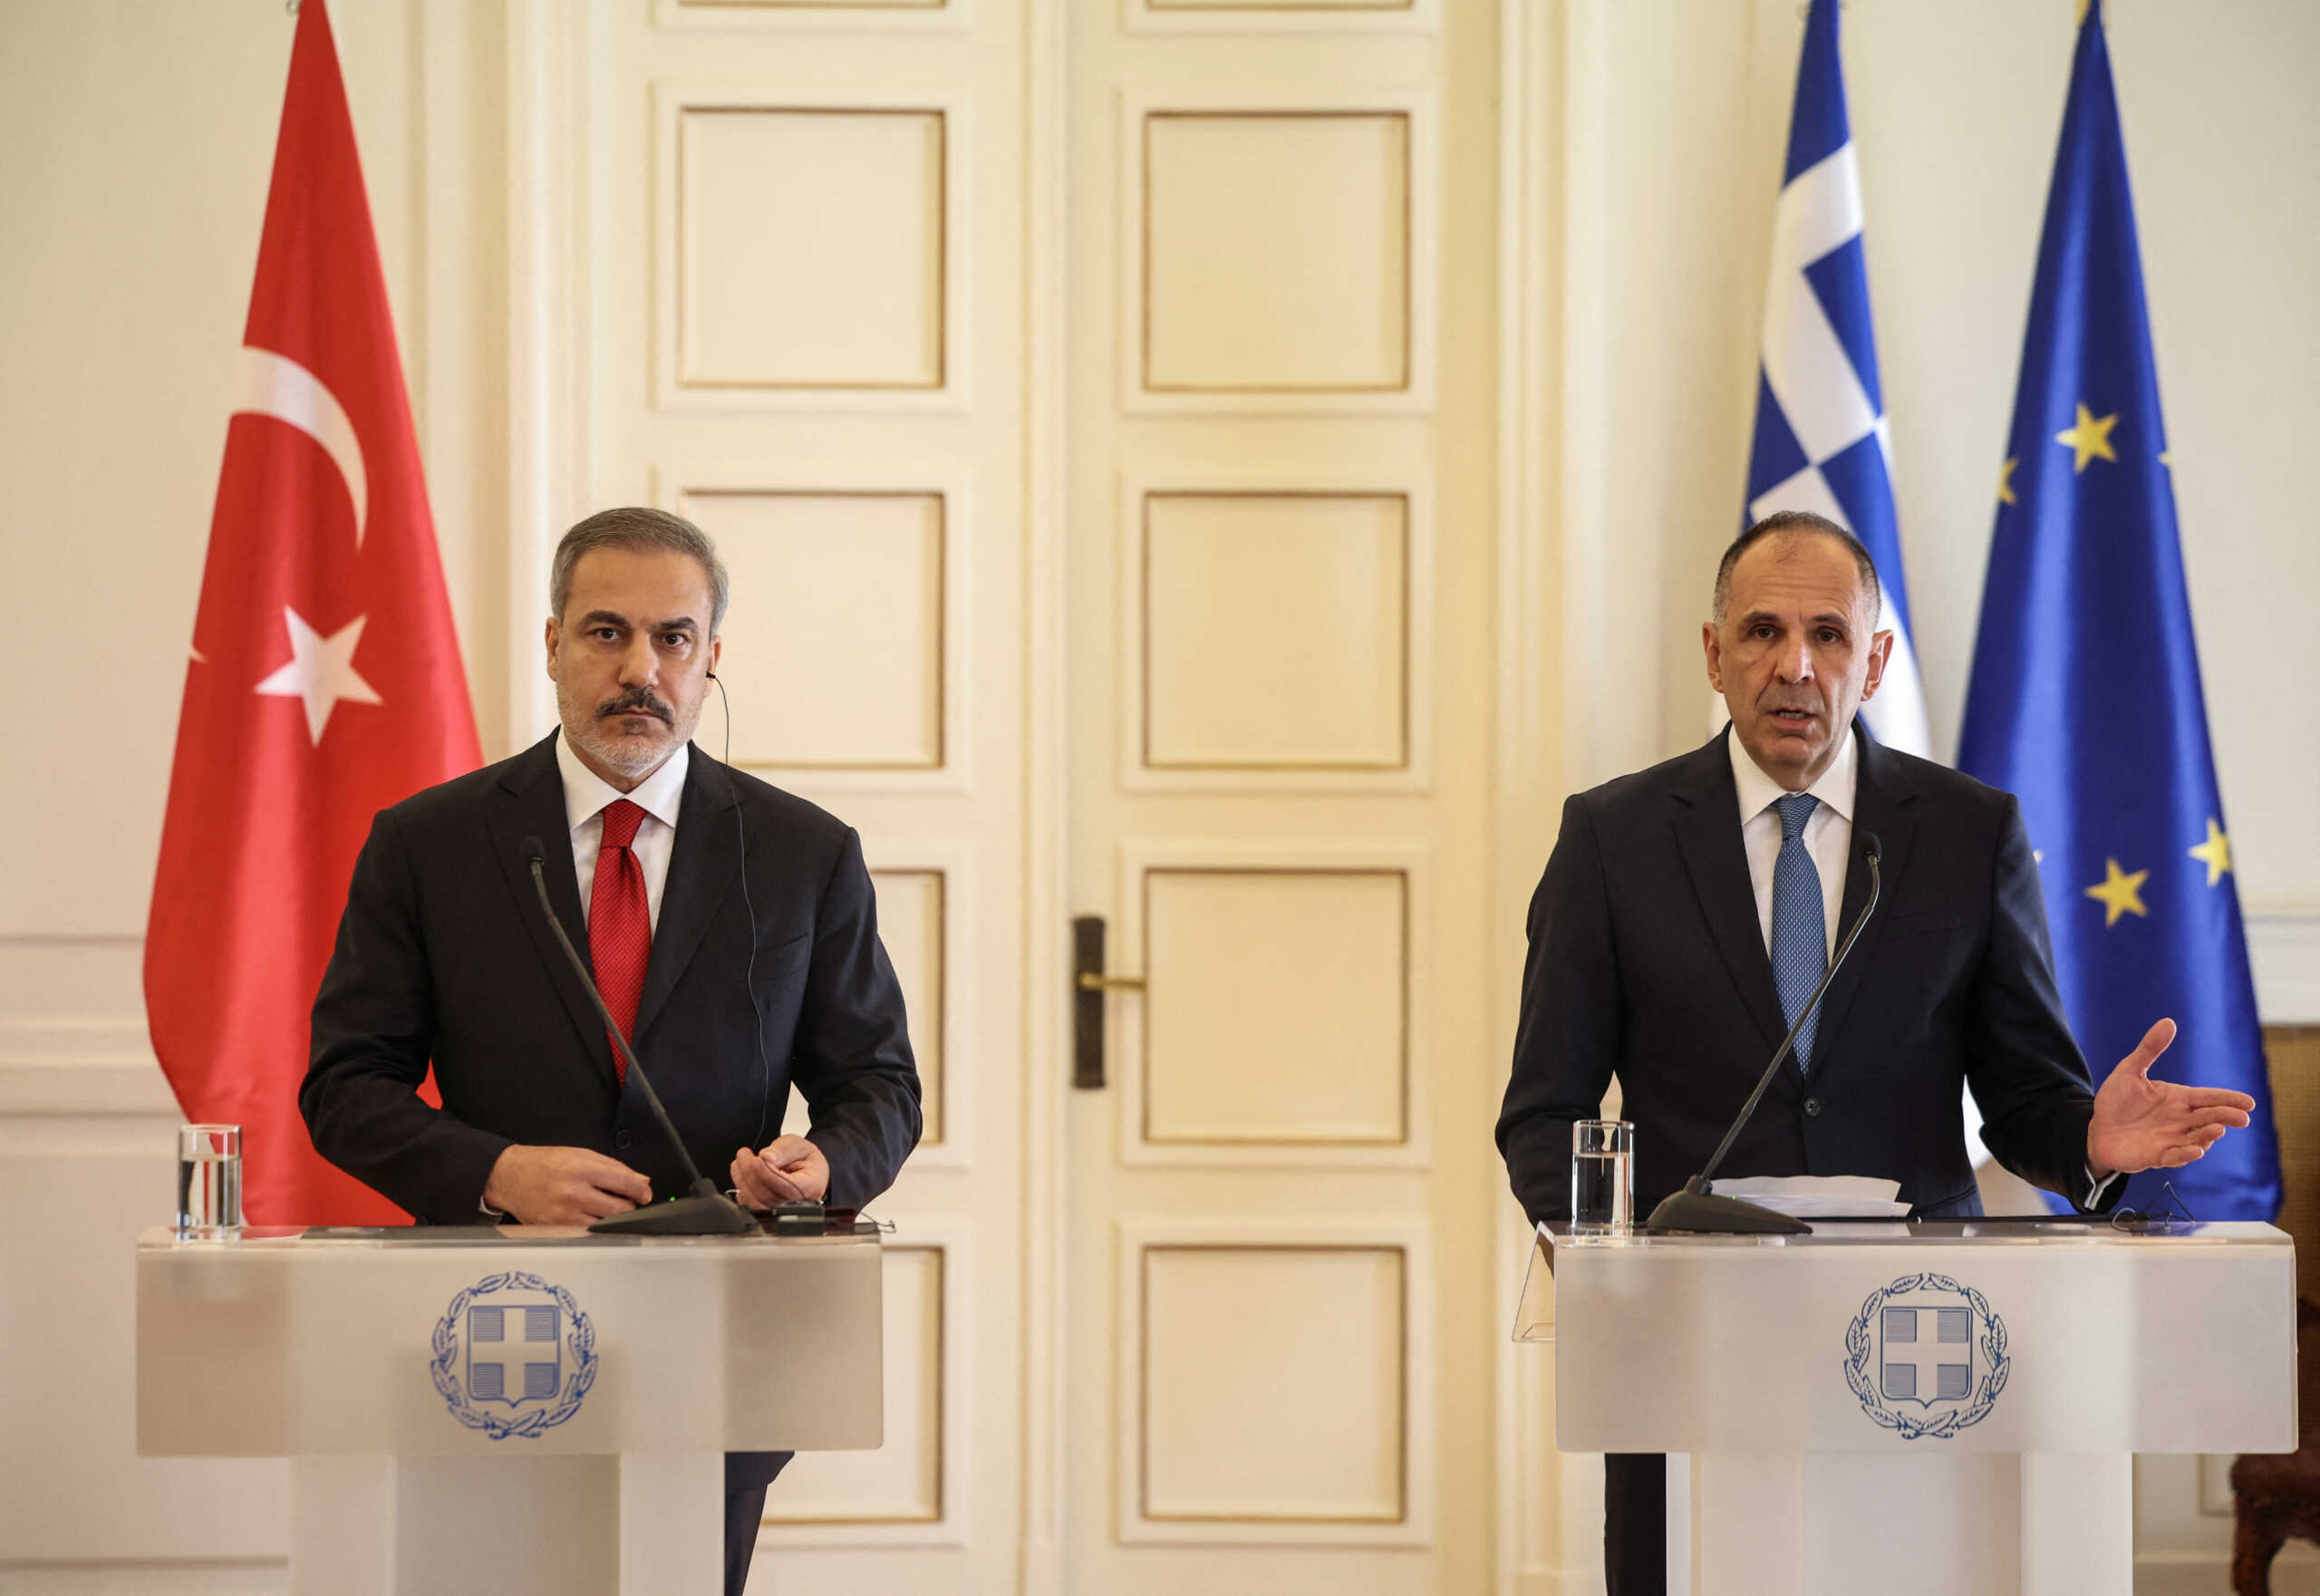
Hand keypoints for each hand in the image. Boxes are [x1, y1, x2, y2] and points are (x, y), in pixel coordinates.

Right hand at [483, 1145, 651, 1224]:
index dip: (641, 1190)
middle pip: (619, 1209)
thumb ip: (613, 1168)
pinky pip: (587, 1233)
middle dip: (629, 1206)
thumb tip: (640, 1181)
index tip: (645, 1194)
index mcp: (581, 1169)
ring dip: (612, 1218)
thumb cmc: (544, 1164)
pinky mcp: (556, 1230)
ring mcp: (563, 1215)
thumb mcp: (580, 1155)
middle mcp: (573, 1193)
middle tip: (626, 1200)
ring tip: (603, 1206)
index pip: (624, 1182)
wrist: (510, 1177)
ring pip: (605, 1225)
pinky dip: (594, 1227)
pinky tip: (589, 1216)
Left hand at [730, 1134, 829, 1208]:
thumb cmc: (804, 1157)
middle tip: (744, 1154)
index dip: (768, 1174)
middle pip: (769, 1196)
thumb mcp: (798, 1145)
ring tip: (740, 1162)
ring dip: (743, 1181)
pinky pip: (751, 1207)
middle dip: (751, 1173)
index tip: (756, 1159)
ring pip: (757, 1204)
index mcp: (812, 1186)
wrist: (804, 1167)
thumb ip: (784, 1150)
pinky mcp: (769, 1212)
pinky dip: (742, 1189)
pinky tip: (741, 1174)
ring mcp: (783, 1210)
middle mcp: (799, 1203)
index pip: (788, 1187)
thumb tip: (766, 1157)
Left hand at [2085, 1018, 2255, 1176]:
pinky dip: (2185, 1154)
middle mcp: (2180, 1120)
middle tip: (2243, 1118)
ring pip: (2197, 1138)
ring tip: (2218, 1130)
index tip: (2249, 1102)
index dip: (2228, 1099)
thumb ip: (2149, 1049)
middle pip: (2208, 1118)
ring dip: (2208, 1135)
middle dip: (2226, 1118)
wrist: (2098, 1128)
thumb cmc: (2117, 1100)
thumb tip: (2168, 1021)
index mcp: (2178, 1099)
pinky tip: (2195, 1150)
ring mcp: (2171, 1139)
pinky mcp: (2156, 1156)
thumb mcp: (2130, 1070)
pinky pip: (2174, 1157)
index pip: (2208, 1098)